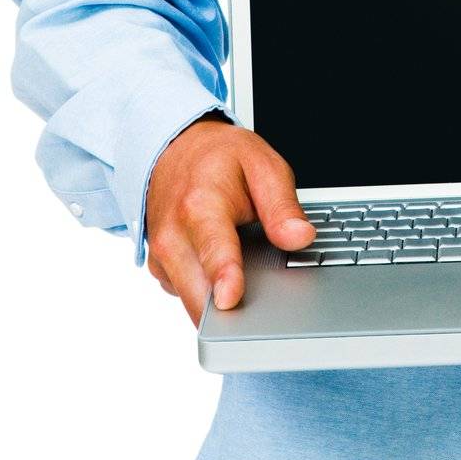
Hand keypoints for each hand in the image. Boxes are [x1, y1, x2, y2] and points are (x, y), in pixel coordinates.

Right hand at [145, 114, 315, 324]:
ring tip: (247, 280)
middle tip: (266, 309)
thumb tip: (300, 237)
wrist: (176, 150)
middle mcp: (173, 235)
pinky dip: (209, 294)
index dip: (224, 277)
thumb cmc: (219, 159)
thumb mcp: (262, 165)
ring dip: (221, 304)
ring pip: (192, 304)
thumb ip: (282, 205)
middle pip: (199, 292)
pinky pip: (187, 296)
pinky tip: (225, 272)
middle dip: (231, 309)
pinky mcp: (160, 271)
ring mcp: (161, 257)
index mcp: (200, 205)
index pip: (212, 248)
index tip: (231, 298)